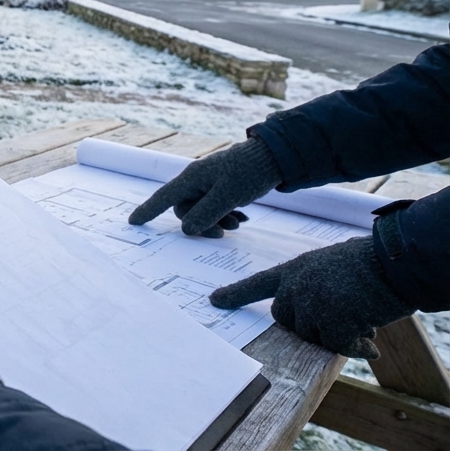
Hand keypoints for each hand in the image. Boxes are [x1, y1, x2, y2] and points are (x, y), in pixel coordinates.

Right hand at [128, 138, 281, 236]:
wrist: (274, 158)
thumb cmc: (249, 173)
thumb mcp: (228, 196)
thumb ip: (206, 214)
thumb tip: (186, 229)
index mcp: (192, 178)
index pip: (164, 197)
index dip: (148, 210)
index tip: (134, 221)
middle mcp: (196, 181)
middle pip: (185, 210)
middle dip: (203, 223)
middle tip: (226, 231)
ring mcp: (208, 184)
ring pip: (201, 211)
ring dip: (217, 221)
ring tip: (239, 223)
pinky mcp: (221, 188)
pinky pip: (214, 207)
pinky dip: (225, 215)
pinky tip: (242, 217)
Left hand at [211, 237, 413, 358]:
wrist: (394, 261)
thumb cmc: (369, 263)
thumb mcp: (330, 267)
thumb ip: (313, 287)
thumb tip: (318, 321)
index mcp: (294, 270)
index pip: (258, 284)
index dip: (236, 294)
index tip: (214, 301)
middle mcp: (296, 286)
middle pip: (286, 319)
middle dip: (308, 324)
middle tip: (340, 314)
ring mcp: (311, 304)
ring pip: (313, 335)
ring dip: (337, 333)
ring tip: (361, 315)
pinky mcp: (331, 322)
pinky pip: (337, 346)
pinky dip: (356, 346)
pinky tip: (370, 338)